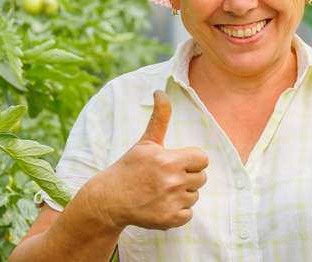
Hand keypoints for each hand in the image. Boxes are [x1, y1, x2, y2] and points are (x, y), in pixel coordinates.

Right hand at [90, 90, 208, 230]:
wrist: (109, 199)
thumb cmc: (130, 167)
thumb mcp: (146, 142)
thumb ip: (160, 117)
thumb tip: (161, 91)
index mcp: (169, 160)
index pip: (202, 159)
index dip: (191, 160)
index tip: (177, 162)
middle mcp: (172, 181)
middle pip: (201, 178)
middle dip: (188, 176)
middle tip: (167, 177)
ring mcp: (171, 202)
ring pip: (195, 196)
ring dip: (183, 194)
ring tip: (162, 191)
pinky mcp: (169, 220)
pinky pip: (189, 214)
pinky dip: (178, 211)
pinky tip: (162, 204)